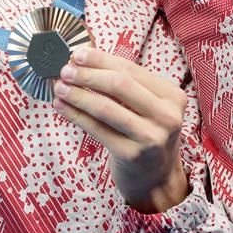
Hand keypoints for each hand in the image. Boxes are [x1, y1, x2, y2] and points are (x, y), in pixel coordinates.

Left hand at [52, 47, 188, 213]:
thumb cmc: (146, 133)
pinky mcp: (132, 155)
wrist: (157, 178)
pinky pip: (98, 129)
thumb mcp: (148, 106)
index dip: (101, 60)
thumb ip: (125, 84)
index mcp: (172, 95)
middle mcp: (167, 115)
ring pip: (106, 107)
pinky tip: (62, 107)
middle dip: (88, 75)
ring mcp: (151, 137)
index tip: (77, 54)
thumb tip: (83, 59)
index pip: (130, 69)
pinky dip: (76, 115)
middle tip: (65, 70)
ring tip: (59, 87)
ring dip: (78, 94)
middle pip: (120, 85)